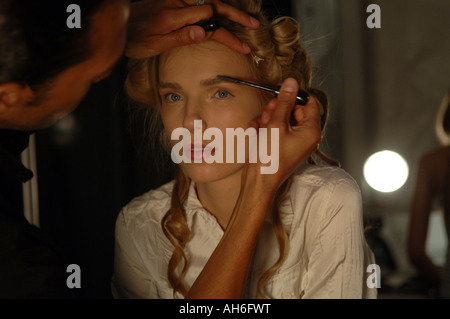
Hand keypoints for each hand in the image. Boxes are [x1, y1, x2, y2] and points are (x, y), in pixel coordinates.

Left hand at [125, 0, 259, 58]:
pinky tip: (222, 11)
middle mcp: (177, 3)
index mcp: (174, 16)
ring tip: (244, 19)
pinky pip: (198, 1)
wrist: (116, 21)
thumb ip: (180, 37)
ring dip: (227, 9)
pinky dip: (214, 4)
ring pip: (208, 0)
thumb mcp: (153, 44)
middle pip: (214, 5)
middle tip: (254, 25)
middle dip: (236, 16)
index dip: (228, 33)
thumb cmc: (133, 38)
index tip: (242, 46)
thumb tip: (204, 34)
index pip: (210, 20)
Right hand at [248, 78, 321, 191]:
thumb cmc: (270, 158)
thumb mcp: (276, 124)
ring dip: (268, 118)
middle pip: (294, 111)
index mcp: (311, 131)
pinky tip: (255, 132)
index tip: (282, 93)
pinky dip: (264, 128)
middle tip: (268, 110)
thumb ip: (284, 102)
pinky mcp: (281, 146)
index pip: (310, 103)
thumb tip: (291, 84)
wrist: (258, 181)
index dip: (295, 96)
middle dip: (277, 108)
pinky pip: (274, 129)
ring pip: (281, 119)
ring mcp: (293, 142)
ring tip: (259, 124)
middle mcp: (305, 137)